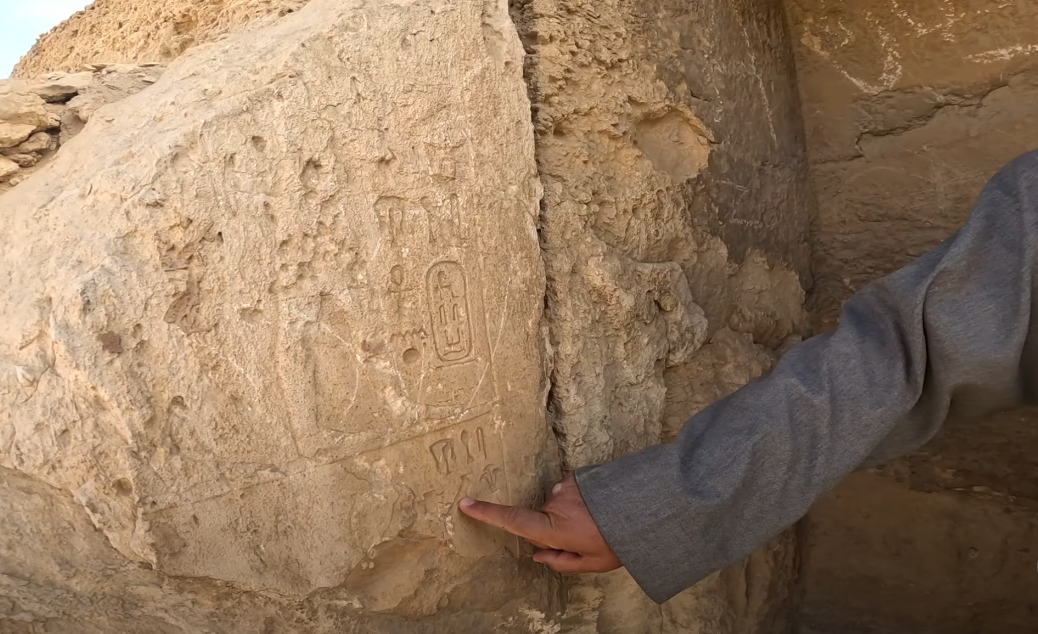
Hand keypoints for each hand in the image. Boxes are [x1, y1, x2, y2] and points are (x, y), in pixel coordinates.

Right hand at [459, 474, 621, 573]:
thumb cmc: (619, 541)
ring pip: (558, 505)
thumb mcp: (591, 563)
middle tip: (586, 538)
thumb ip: (560, 561)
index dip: (487, 513)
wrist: (648, 506)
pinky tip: (601, 507)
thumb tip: (538, 554)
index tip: (465, 503)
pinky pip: (571, 492)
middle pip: (542, 519)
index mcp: (553, 528)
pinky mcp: (578, 475)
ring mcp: (566, 486)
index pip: (513, 520)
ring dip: (571, 514)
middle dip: (556, 529)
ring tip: (599, 521)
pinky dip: (580, 501)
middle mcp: (555, 503)